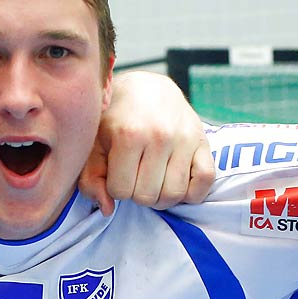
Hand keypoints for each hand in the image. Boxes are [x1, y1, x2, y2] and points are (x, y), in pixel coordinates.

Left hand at [80, 70, 214, 213]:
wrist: (148, 89)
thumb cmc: (116, 119)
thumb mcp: (94, 144)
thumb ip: (91, 178)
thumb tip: (108, 209)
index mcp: (128, 135)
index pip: (120, 191)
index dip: (115, 187)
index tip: (117, 172)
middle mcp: (160, 136)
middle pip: (147, 196)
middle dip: (137, 193)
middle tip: (135, 176)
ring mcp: (185, 139)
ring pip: (175, 195)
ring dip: (162, 196)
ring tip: (154, 181)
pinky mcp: (204, 141)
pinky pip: (206, 181)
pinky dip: (192, 192)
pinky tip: (177, 182)